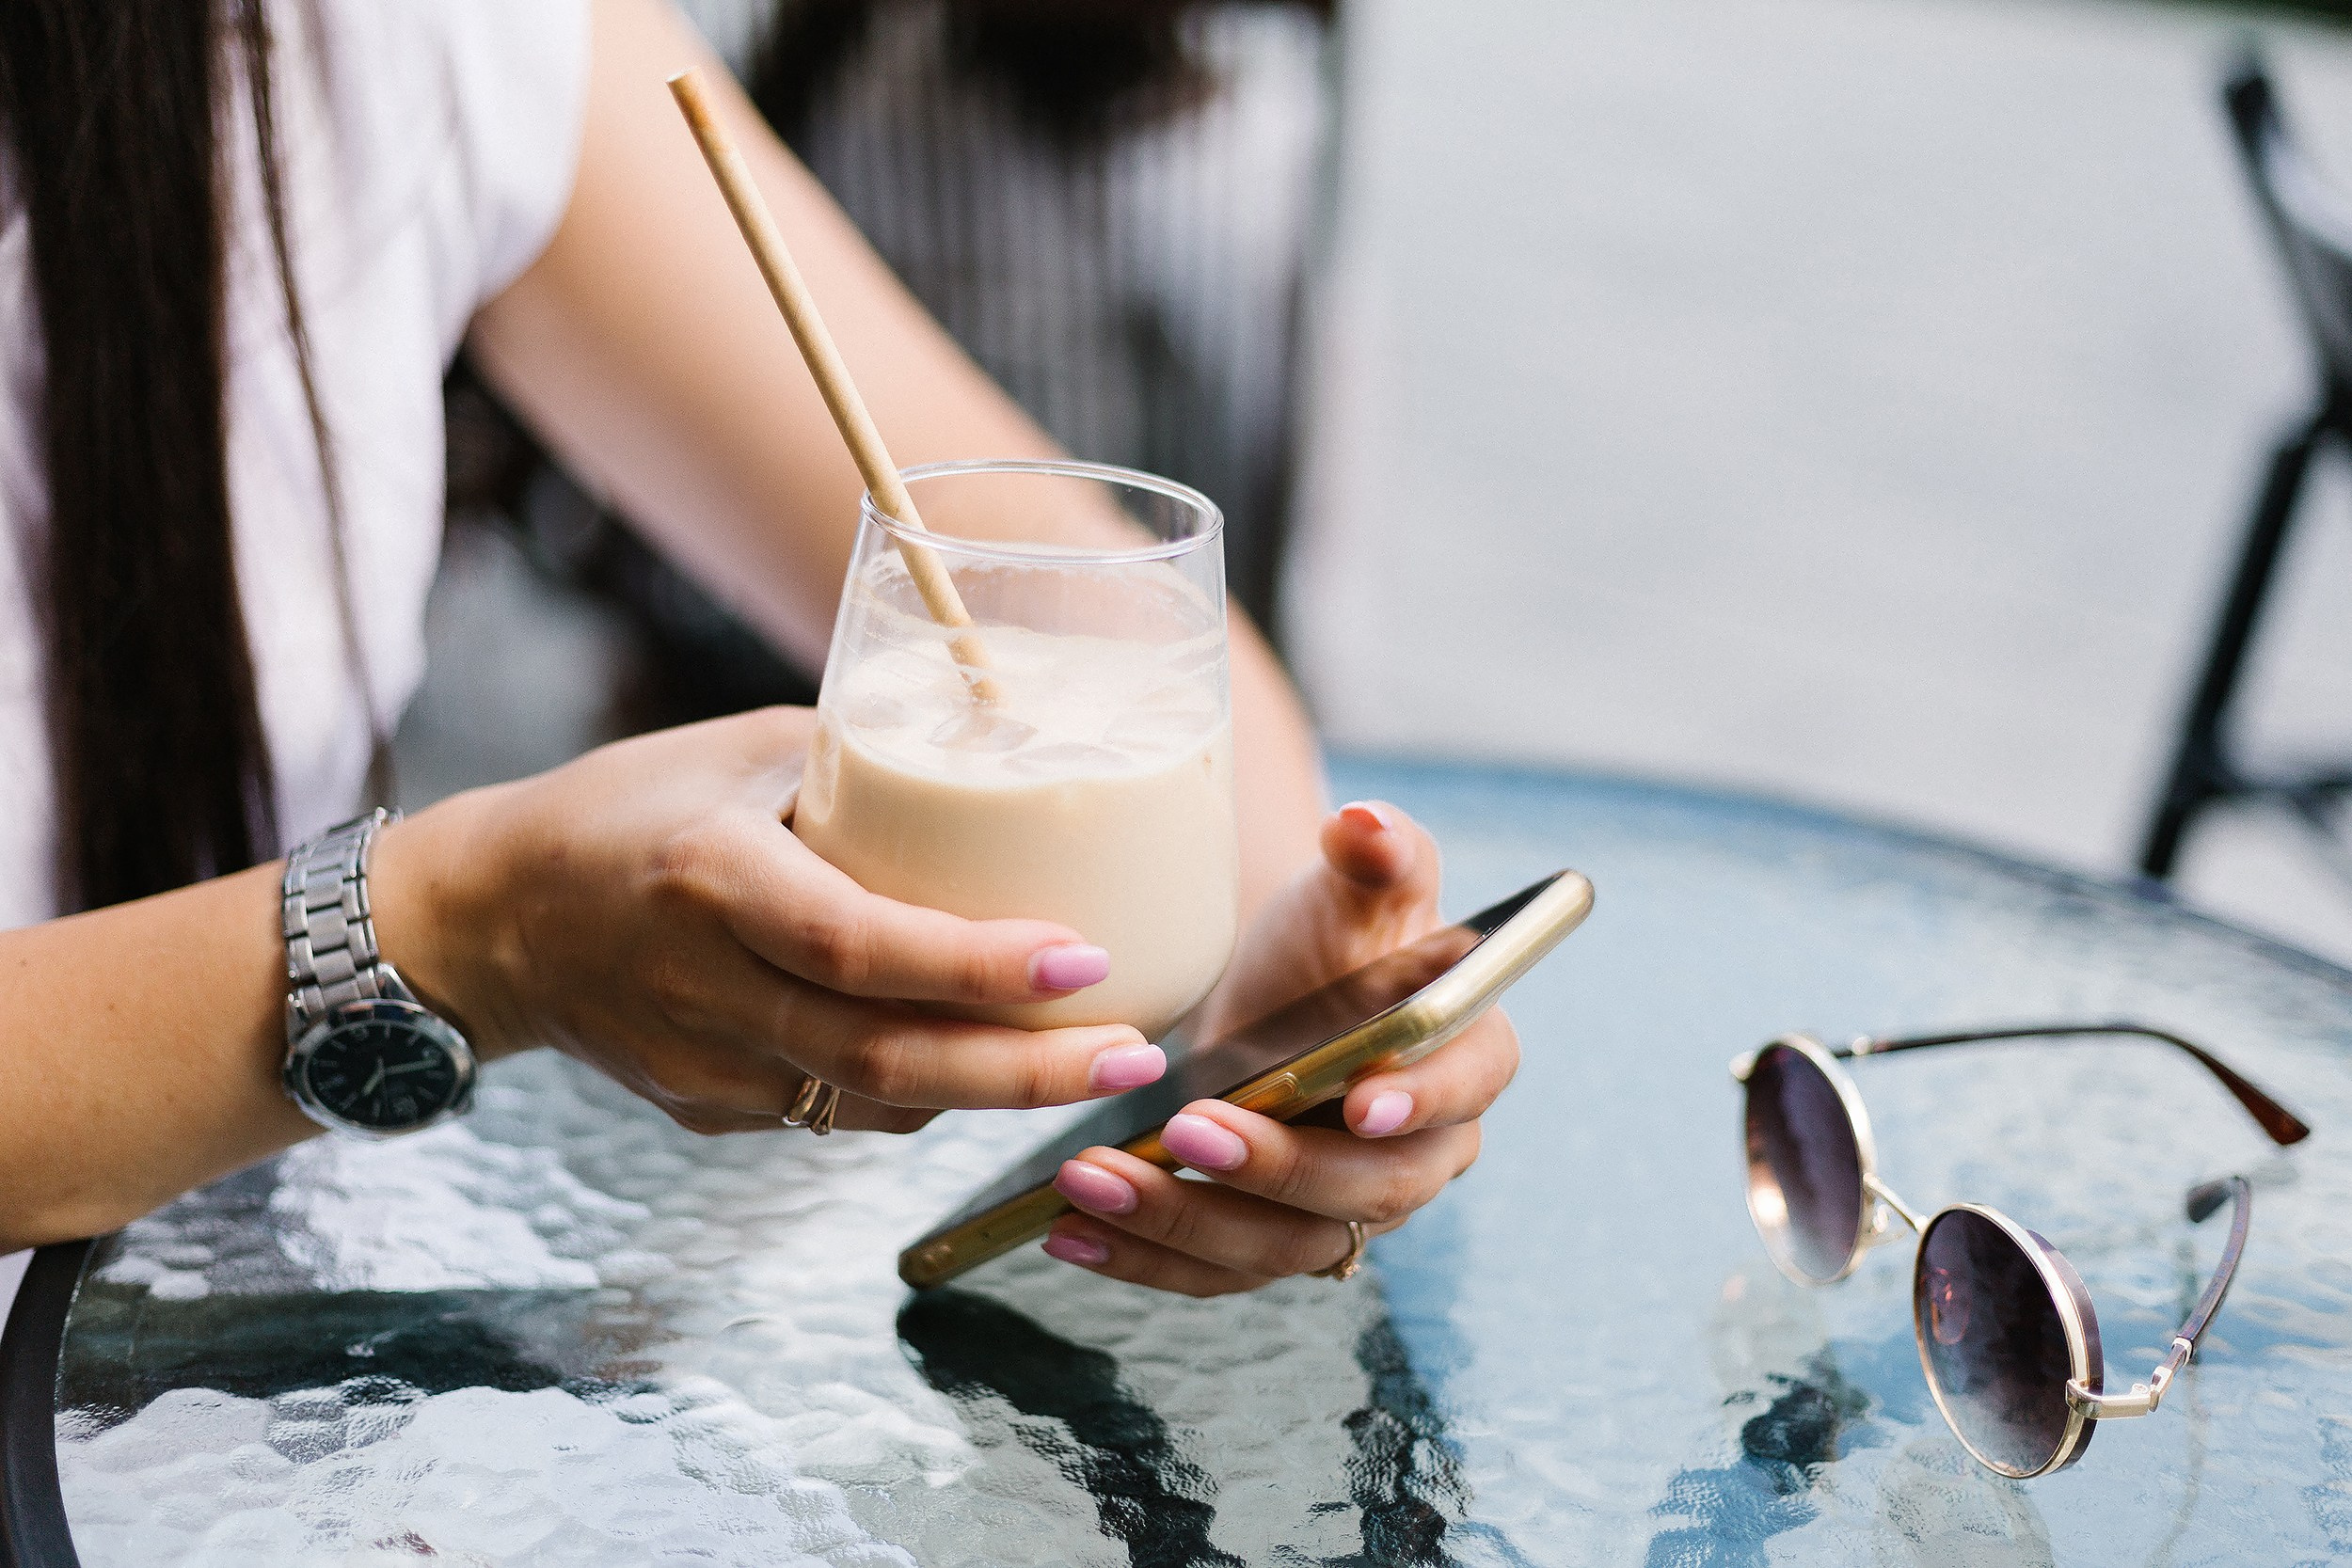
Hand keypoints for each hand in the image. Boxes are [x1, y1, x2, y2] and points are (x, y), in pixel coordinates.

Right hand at [370, 708, 1168, 1133]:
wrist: (489, 922)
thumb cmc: (628, 809)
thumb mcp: (740, 752)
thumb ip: (867, 763)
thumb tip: (1013, 750)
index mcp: (709, 878)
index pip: (855, 943)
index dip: (973, 964)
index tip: (1085, 958)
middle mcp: (704, 987)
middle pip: (884, 1061)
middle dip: (1027, 1073)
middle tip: (1140, 1055)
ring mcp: (703, 1067)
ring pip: (874, 1107)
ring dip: (995, 1095)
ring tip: (1104, 1061)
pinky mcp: (709, 1112)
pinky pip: (839, 1117)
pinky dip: (925, 1097)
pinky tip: (993, 1065)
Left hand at [1041, 802, 1519, 1293]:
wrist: (1276, 990)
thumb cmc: (1335, 934)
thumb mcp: (1354, 883)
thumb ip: (1378, 851)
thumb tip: (1367, 823)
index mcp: (1470, 1055)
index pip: (1465, 1086)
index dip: (1422, 1100)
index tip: (1359, 1100)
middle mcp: (1425, 1152)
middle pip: (1366, 1187)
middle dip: (1275, 1167)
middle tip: (1186, 1126)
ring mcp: (1349, 1209)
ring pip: (1282, 1243)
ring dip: (1184, 1221)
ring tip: (1089, 1181)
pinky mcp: (1276, 1242)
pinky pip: (1218, 1271)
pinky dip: (1142, 1259)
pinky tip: (1067, 1232)